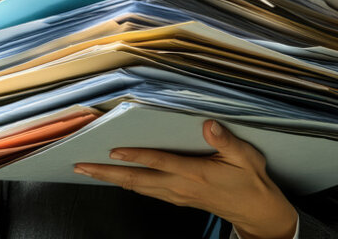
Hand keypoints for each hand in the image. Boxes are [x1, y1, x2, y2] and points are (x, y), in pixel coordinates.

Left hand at [72, 120, 297, 238]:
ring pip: (136, 187)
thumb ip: (226, 142)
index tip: (113, 150)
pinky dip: (126, 184)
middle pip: (136, 180)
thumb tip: (208, 125)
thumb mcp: (246, 158)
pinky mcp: (176, 198)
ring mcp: (176, 194)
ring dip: (111, 179)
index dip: (136, 156)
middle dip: (106, 173)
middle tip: (81, 166)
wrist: (255, 212)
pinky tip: (115, 178)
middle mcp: (180, 186)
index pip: (159, 162)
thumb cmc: (250, 182)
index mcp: (195, 173)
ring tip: (88, 171)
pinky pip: (145, 191)